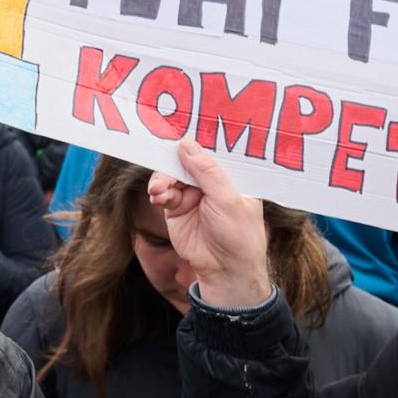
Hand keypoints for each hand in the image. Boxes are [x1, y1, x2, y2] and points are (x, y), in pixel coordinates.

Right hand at [148, 139, 271, 307]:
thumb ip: (207, 171)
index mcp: (232, 176)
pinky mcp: (176, 207)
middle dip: (173, 160)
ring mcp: (193, 194)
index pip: (213, 150)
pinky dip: (158, 192)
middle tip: (162, 159)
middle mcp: (211, 182)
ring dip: (162, 179)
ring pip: (171, 174)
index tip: (178, 127)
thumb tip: (186, 143)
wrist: (223, 270)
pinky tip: (158, 197)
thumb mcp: (228, 200)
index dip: (197, 140)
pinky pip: (163, 191)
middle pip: (187, 160)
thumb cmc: (239, 236)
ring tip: (159, 191)